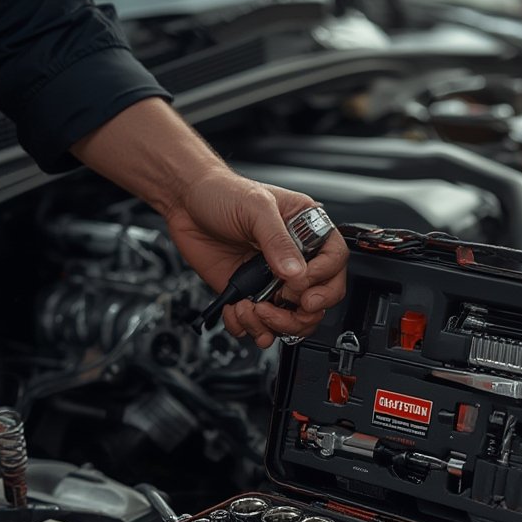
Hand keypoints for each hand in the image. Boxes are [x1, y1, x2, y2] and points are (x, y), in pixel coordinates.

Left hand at [69, 99, 347, 346]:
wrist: (186, 204)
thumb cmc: (224, 193)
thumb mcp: (256, 208)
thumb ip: (277, 241)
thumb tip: (296, 274)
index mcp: (307, 232)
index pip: (335, 263)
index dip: (323, 279)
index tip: (300, 284)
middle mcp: (295, 260)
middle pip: (320, 300)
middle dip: (301, 312)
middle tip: (278, 303)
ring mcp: (273, 282)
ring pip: (293, 320)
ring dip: (274, 324)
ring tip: (252, 310)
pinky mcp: (250, 296)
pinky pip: (259, 325)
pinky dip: (248, 327)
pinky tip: (237, 310)